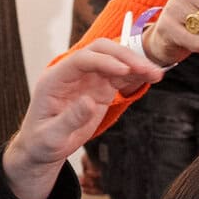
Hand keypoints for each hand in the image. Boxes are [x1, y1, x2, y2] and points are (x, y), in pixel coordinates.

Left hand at [3, 40, 165, 198]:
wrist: (43, 147)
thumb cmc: (42, 142)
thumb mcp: (51, 137)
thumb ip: (70, 119)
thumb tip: (90, 101)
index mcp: (55, 79)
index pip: (82, 59)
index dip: (104, 61)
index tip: (125, 70)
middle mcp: (72, 73)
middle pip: (101, 51)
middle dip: (125, 56)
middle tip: (147, 70)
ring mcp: (87, 78)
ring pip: (115, 61)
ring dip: (135, 65)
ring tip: (157, 75)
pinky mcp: (100, 88)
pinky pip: (120, 76)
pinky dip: (136, 75)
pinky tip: (151, 78)